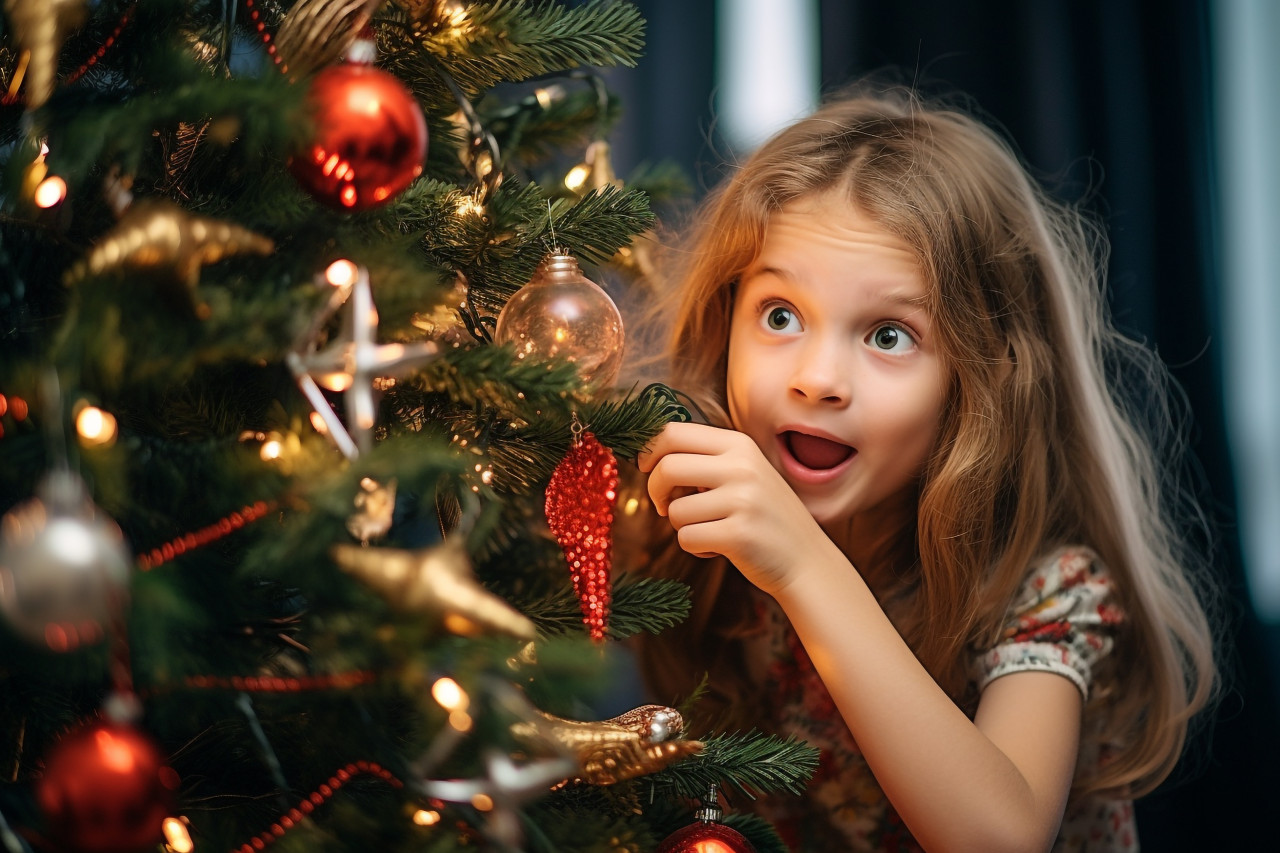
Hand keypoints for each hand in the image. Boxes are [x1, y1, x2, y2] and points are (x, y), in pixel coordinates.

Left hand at [636, 422, 827, 596]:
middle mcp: (741, 467)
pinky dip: (695, 548)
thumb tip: (649, 453)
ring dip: (682, 526)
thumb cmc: (764, 516)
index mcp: (739, 445)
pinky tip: (720, 548)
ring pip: (674, 510)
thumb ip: (705, 459)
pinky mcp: (738, 535)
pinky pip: (687, 538)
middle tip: (663, 505)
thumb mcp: (744, 473)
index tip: (647, 469)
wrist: (807, 560)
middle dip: (655, 490)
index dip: (649, 451)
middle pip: (666, 467)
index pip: (673, 432)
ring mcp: (742, 500)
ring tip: (711, 529)